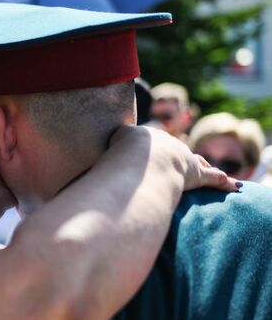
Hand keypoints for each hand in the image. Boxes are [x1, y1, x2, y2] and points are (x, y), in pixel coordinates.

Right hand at [110, 126, 239, 191]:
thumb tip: (89, 163)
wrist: (140, 161)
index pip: (151, 141)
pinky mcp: (195, 174)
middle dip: (177, 155)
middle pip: (175, 149)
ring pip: (195, 161)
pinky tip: (230, 184)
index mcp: (145, 136)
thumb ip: (105, 149)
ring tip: (205, 168)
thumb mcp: (109, 145)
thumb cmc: (120, 155)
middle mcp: (166, 143)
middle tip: (179, 161)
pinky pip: (211, 177)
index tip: (150, 151)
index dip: (152, 147)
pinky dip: (221, 180)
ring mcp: (182, 157)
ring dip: (201, 165)